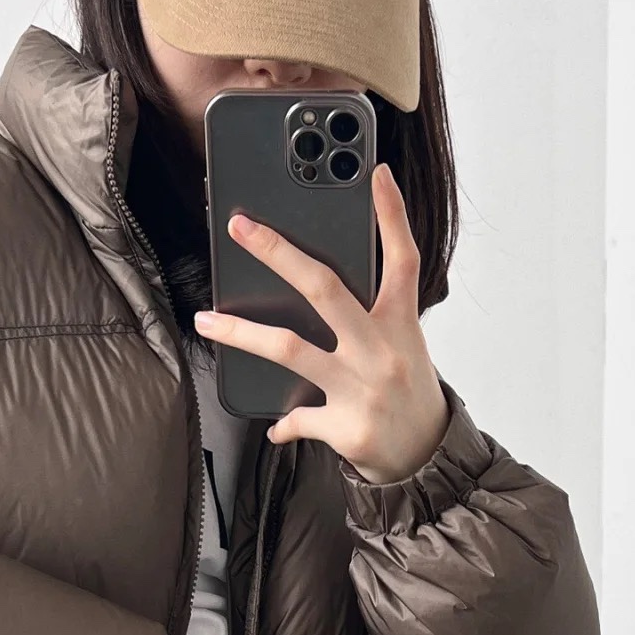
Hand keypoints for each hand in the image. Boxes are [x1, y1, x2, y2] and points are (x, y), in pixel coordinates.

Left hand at [193, 163, 450, 484]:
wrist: (427, 460)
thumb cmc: (409, 394)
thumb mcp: (403, 347)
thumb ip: (370, 317)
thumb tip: (316, 289)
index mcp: (400, 326)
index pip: (402, 261)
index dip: (392, 216)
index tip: (376, 174)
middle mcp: (381, 352)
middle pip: (326, 290)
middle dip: (280, 253)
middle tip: (241, 227)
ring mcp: (361, 389)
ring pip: (290, 350)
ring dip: (241, 333)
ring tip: (207, 320)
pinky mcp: (345, 428)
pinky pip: (297, 419)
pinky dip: (283, 423)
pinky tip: (275, 424)